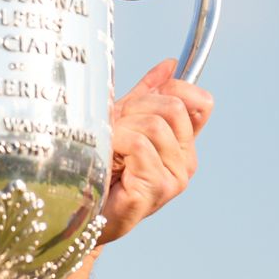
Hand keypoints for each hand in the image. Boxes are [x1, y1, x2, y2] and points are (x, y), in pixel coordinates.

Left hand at [98, 58, 213, 245]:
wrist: (78, 214)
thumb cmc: (98, 170)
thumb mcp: (122, 123)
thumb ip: (145, 96)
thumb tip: (169, 65)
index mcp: (182, 145)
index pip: (200, 103)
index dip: (172, 89)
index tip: (139, 99)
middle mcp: (186, 162)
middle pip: (174, 107)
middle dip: (136, 107)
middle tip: (112, 127)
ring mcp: (175, 178)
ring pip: (154, 124)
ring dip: (121, 128)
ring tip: (106, 146)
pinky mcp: (157, 188)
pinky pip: (140, 145)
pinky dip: (116, 142)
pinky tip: (106, 157)